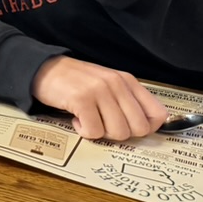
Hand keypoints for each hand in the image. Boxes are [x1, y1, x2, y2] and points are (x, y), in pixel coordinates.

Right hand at [32, 55, 167, 139]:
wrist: (44, 68)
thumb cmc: (76, 81)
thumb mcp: (107, 84)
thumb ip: (127, 100)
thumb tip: (146, 127)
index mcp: (127, 81)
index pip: (158, 114)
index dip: (147, 128)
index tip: (129, 127)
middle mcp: (116, 84)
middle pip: (139, 128)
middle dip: (121, 133)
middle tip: (104, 124)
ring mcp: (99, 91)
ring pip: (118, 132)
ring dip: (101, 133)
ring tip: (89, 120)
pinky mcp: (81, 99)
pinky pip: (94, 131)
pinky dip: (84, 132)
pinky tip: (76, 120)